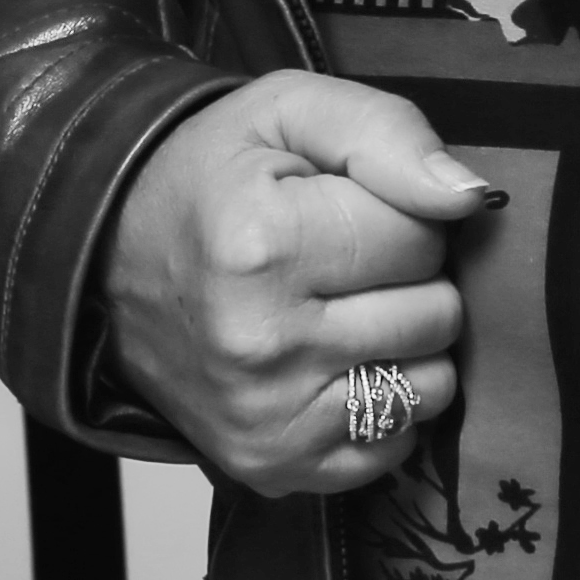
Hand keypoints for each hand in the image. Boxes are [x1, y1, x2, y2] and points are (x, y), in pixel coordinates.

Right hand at [101, 71, 495, 496]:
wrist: (108, 259)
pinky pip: (394, 445)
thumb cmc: (212, 179)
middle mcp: (261, 343)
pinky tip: (335, 364)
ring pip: (429, 386)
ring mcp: (266, 417)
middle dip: (410, 278)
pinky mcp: (272, 467)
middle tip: (346, 261)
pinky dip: (383, 404)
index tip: (348, 208)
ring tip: (344, 309)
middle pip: (435, 315)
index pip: (423, 237)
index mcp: (263, 244)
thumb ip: (387, 134)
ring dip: (406, 344)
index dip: (403, 213)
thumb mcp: (288, 112)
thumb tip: (470, 198)